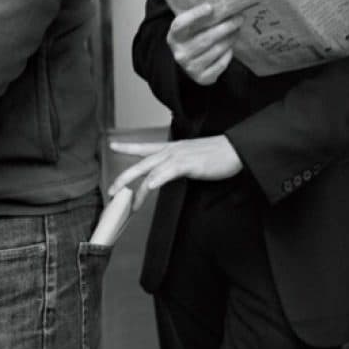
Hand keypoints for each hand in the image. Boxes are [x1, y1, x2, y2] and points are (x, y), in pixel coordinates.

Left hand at [108, 135, 243, 210]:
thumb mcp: (193, 159)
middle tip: (112, 190)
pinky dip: (157, 179)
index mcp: (173, 148)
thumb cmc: (218, 155)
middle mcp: (172, 150)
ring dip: (139, 188)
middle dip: (125, 177)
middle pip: (142, 162)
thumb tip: (169, 175)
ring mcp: (179, 156)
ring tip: (131, 203)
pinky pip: (168, 171)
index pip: (145, 146)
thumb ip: (179, 166)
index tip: (112, 145)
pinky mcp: (188, 164)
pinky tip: (150, 186)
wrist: (236, 149)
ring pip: (151, 170)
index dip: (128, 147)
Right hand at [167, 3, 242, 84]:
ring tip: (237, 30)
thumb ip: (199, 18)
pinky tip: (231, 47)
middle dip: (225, 27)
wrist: (189, 63)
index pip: (180, 24)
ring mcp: (190, 67)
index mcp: (174, 37)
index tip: (211, 7)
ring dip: (230, 39)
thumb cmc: (192, 39)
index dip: (195, 15)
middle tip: (239, 18)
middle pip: (205, 38)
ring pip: (215, 50)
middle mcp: (180, 53)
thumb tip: (222, 4)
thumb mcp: (190, 28)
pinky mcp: (202, 78)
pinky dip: (228, 54)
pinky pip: (220, 64)